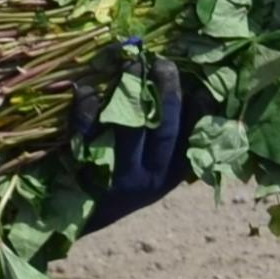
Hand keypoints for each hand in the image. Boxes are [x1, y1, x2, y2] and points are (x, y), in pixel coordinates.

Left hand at [78, 59, 189, 233]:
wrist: (78, 215)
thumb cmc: (125, 181)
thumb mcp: (156, 172)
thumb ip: (173, 143)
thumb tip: (194, 92)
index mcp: (169, 176)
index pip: (192, 142)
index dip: (199, 113)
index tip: (201, 85)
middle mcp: (147, 178)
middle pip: (164, 131)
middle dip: (168, 93)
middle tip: (164, 64)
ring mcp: (116, 175)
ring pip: (129, 129)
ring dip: (131, 92)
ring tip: (132, 64)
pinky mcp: (85, 170)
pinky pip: (87, 134)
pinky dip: (86, 109)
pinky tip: (87, 89)